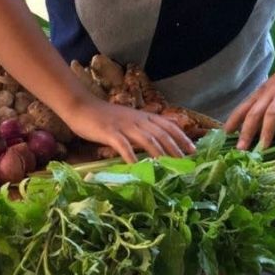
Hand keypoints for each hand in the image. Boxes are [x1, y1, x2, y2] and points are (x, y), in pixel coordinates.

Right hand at [64, 99, 195, 163]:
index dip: (182, 138)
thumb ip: (143, 127)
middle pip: (161, 134)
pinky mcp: (109, 132)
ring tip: (168, 168)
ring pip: (147, 139)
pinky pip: (123, 145)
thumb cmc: (104, 116)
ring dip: (159, 154)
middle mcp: (137, 120)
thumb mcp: (128, 118)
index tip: (194, 151)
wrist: (81, 106)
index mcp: (143, 116)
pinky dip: (131, 156)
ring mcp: (123, 126)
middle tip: (186, 165)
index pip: (168, 126)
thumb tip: (159, 139)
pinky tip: (136, 167)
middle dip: (175, 149)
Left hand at [225, 35, 274, 149]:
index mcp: (262, 92)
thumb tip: (257, 120)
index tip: (225, 133)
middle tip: (240, 149)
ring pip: (272, 113)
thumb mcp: (274, 87)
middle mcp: (270, 93)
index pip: (243, 107)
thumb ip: (266, 101)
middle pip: (254, 113)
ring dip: (267, 131)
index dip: (233, 120)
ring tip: (263, 148)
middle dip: (246, 132)